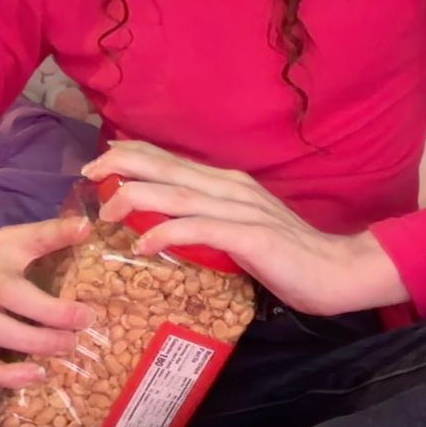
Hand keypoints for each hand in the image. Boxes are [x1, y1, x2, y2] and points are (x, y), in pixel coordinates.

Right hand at [0, 218, 95, 388]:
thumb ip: (50, 234)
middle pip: (10, 299)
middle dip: (49, 314)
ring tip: (68, 346)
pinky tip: (38, 376)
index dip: (54, 247)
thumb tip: (86, 226)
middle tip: (85, 320)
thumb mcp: (18, 241)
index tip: (85, 255)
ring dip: (34, 344)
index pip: (27, 247)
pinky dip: (8, 376)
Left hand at [83, 141, 407, 315]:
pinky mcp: (251, 238)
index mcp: (227, 183)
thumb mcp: (240, 230)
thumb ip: (207, 221)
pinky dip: (168, 233)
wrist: (338, 271)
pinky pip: (201, 230)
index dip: (134, 155)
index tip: (100, 161)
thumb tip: (167, 226)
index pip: (172, 161)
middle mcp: (230, 188)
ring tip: (104, 208)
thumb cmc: (288, 256)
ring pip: (178, 195)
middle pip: (168, 169)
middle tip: (87, 173)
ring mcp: (242, 211)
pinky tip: (143, 245)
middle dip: (123, 166)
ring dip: (137, 197)